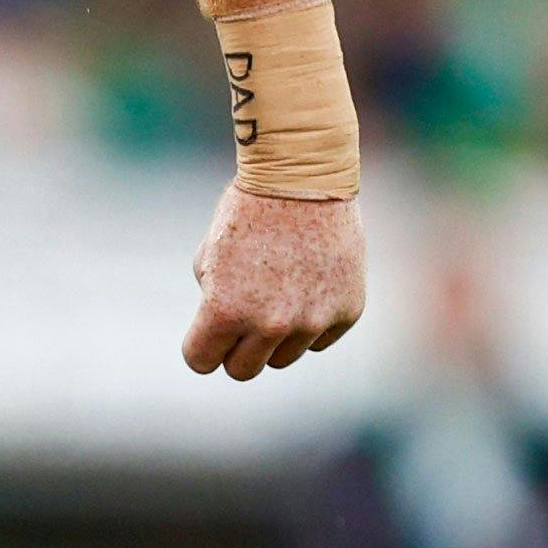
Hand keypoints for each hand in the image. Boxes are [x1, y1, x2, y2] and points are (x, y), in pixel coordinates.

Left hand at [184, 187, 365, 379]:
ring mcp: (313, 321)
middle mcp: (270, 324)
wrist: (303, 177)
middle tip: (242, 315)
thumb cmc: (248, 212)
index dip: (201, 345)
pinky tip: (309, 284)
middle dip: (236, 347)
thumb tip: (225, 336)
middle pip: (242, 370)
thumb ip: (213, 302)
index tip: (207, 331)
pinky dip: (312, 321)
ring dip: (275, 336)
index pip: (201, 361)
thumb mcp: (210, 258)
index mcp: (225, 311)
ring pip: (282, 358)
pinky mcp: (346, 312)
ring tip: (278, 291)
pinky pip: (320, 340)